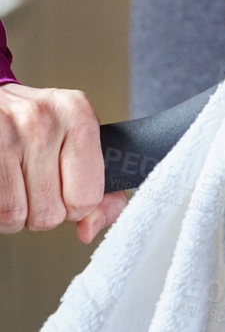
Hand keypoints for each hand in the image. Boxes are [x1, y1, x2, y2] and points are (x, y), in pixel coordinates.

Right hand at [0, 84, 129, 241]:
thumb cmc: (36, 125)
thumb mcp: (75, 140)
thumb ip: (96, 186)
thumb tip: (90, 228)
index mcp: (78, 114)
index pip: (87, 196)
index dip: (75, 205)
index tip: (66, 189)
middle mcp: (43, 120)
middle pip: (51, 213)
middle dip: (41, 209)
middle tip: (34, 182)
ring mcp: (7, 135)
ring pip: (17, 217)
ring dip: (15, 212)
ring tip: (15, 181)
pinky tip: (2, 183)